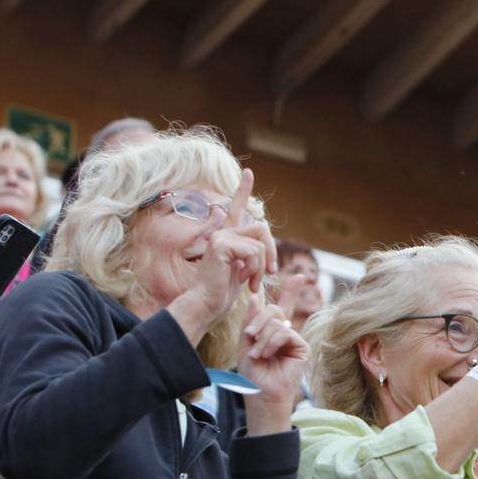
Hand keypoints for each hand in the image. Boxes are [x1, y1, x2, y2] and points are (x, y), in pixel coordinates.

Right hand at [170, 169, 275, 336]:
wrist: (206, 305)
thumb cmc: (221, 294)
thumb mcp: (244, 271)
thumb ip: (253, 255)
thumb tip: (267, 243)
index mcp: (227, 237)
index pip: (236, 209)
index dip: (242, 190)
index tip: (248, 172)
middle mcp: (222, 232)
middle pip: (262, 228)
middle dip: (271, 252)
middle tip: (270, 273)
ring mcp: (220, 237)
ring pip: (260, 243)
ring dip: (262, 266)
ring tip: (251, 283)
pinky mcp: (221, 245)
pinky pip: (254, 251)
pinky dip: (255, 268)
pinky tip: (243, 279)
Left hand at [237, 302, 309, 431]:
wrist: (260, 392)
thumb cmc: (252, 373)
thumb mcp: (245, 343)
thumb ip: (250, 321)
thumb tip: (255, 298)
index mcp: (272, 330)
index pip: (282, 307)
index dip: (291, 291)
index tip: (300, 277)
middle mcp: (286, 332)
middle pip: (274, 311)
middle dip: (258, 321)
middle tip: (249, 336)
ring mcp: (295, 339)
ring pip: (277, 323)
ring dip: (262, 338)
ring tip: (258, 355)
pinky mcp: (302, 347)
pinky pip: (285, 333)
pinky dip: (272, 343)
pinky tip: (268, 355)